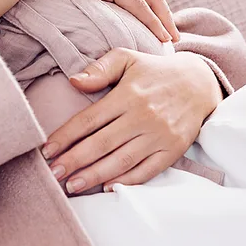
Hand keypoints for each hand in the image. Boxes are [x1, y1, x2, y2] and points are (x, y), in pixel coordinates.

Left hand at [43, 49, 222, 192]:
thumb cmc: (154, 70)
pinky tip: (107, 187)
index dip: (66, 135)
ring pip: (122, 160)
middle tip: (53, 173)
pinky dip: (127, 181)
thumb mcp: (126, 57)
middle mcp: (143, 116)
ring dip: (95, 175)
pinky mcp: (173, 149)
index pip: (90, 119)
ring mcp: (159, 135)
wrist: (199, 82)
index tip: (47, 149)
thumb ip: (100, 69)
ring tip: (73, 185)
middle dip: (74, 160)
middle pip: (102, 143)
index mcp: (128, 94)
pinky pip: (148, 170)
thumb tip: (73, 81)